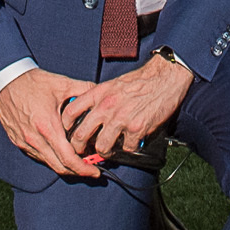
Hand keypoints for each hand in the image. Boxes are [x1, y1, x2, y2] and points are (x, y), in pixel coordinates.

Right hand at [0, 69, 107, 179]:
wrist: (5, 81)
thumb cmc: (33, 82)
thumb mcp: (62, 84)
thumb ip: (84, 89)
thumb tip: (101, 93)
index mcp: (47, 127)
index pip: (68, 159)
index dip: (84, 169)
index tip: (96, 171)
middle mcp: (35, 139)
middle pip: (59, 167)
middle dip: (77, 172)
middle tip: (91, 170)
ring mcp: (24, 142)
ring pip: (48, 163)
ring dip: (64, 166)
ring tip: (79, 161)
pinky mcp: (18, 141)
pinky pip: (38, 156)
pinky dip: (51, 158)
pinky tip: (60, 152)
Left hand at [60, 55, 191, 162]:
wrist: (164, 77)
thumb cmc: (140, 80)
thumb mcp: (112, 84)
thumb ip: (100, 98)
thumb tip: (89, 114)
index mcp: (98, 94)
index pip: (70, 112)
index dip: (65, 126)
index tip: (68, 133)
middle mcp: (106, 107)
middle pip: (80, 135)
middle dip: (79, 148)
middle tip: (83, 151)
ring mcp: (121, 119)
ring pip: (102, 146)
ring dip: (104, 152)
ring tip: (109, 150)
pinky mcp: (137, 129)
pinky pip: (127, 148)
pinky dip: (129, 148)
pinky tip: (131, 142)